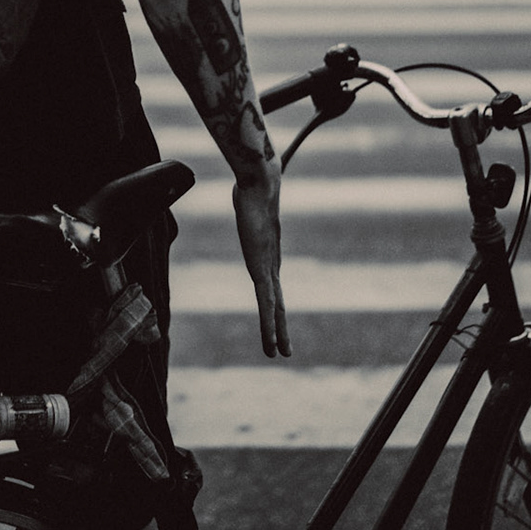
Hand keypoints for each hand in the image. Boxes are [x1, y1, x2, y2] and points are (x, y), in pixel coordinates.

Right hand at [232, 174, 289, 356]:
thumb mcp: (247, 193)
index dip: (274, 303)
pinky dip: (269, 324)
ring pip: (272, 307)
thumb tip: (245, 175)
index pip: (271, 284)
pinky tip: (273, 341)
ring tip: (279, 354)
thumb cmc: (253, 183)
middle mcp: (268, 263)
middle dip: (279, 325)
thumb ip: (246, 193)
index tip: (276, 316)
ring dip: (276, 332)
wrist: (260, 181)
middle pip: (275, 301)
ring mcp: (266, 267)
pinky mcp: (262, 268)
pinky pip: (266, 303)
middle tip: (285, 350)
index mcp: (266, 252)